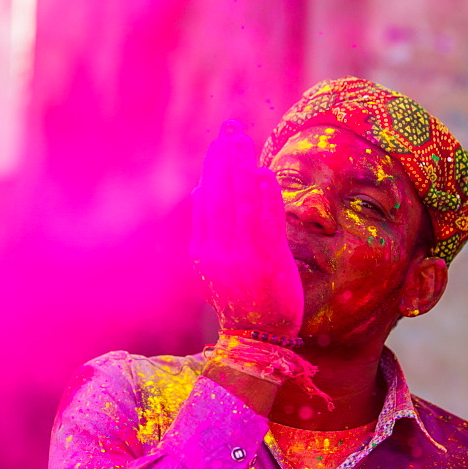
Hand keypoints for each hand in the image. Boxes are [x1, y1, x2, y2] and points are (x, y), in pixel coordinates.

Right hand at [191, 121, 303, 336]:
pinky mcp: (267, 263)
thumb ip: (209, 229)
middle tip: (230, 129)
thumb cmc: (241, 299)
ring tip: (244, 141)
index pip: (205, 200)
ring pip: (239, 203)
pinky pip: (265, 222)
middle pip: (219, 195)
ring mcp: (241, 257)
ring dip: (241, 168)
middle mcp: (217, 251)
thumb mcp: (215, 264)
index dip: (212, 168)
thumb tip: (200, 189)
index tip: (218, 142)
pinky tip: (264, 172)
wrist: (255, 339)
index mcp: (202, 250)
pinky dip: (264, 196)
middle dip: (223, 158)